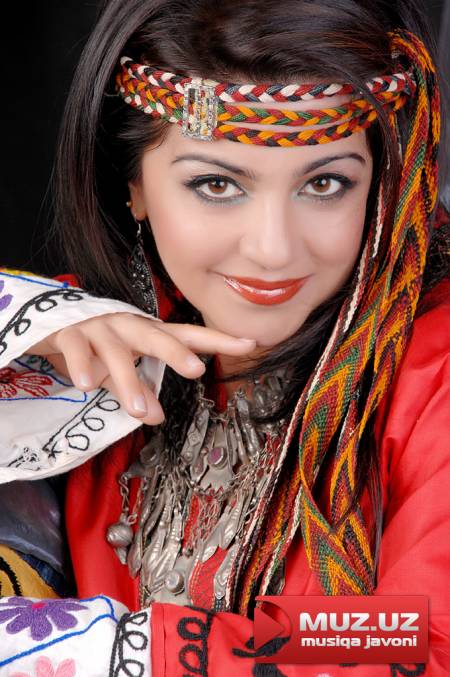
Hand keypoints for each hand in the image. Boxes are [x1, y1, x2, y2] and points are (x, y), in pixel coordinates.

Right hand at [28, 313, 255, 424]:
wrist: (49, 318)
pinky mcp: (69, 332)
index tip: (250, 343)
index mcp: (147, 333)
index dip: (218, 340)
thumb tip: (157, 418)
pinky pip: (77, 348)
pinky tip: (85, 383)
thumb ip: (140, 390)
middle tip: (194, 370)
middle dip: (176, 352)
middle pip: (156, 336)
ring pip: (116, 351)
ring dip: (127, 379)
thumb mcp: (122, 368)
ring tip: (137, 409)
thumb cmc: (97, 344)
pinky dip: (80, 364)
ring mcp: (99, 327)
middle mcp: (128, 326)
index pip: (187, 335)